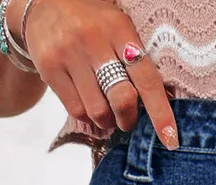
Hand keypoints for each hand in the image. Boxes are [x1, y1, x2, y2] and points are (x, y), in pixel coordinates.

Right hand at [6, 0, 178, 146]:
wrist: (45, 2)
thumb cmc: (92, 20)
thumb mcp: (118, 27)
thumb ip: (135, 59)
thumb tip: (157, 102)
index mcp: (120, 29)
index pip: (147, 78)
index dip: (160, 113)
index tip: (170, 139)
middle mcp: (95, 40)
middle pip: (122, 99)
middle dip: (128, 119)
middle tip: (126, 121)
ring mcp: (70, 54)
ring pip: (97, 110)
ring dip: (106, 121)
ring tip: (106, 113)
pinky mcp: (50, 67)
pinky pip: (75, 109)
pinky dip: (87, 117)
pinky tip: (88, 106)